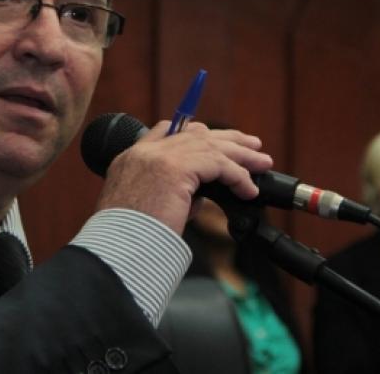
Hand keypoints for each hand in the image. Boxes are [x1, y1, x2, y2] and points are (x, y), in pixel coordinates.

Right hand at [96, 121, 271, 233]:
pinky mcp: (175, 168)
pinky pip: (217, 164)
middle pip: (193, 133)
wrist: (117, 249)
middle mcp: (143, 152)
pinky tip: (248, 189)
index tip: (217, 140)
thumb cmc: (129, 239)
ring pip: (209, 145)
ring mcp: (157, 157)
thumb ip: (171, 193)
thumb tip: (201, 195)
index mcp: (131, 159)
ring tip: (262, 163)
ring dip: (240, 156)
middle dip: (226, 139)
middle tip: (251, 146)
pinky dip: (237, 176)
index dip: (195, 132)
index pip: (166, 130)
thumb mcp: (145, 207)